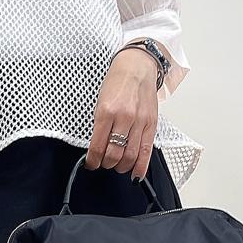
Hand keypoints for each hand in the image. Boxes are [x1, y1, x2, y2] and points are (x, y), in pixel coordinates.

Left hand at [85, 47, 160, 178]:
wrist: (136, 67)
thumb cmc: (117, 83)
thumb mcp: (100, 102)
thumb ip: (100, 125)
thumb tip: (97, 147)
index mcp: (106, 112)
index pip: (97, 146)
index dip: (92, 161)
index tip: (91, 163)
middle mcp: (124, 117)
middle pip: (114, 154)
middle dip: (106, 164)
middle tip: (104, 163)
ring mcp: (139, 122)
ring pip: (130, 156)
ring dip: (121, 167)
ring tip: (117, 166)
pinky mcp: (151, 124)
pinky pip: (147, 152)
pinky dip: (140, 167)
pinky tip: (135, 175)